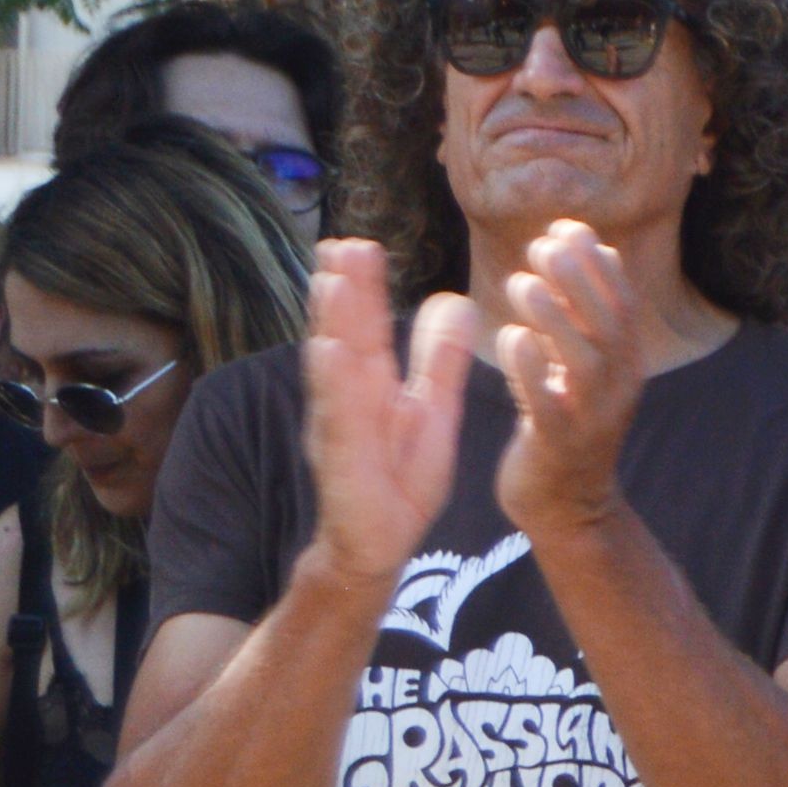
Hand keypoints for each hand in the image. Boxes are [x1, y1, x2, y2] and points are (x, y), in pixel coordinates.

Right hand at [295, 238, 476, 595]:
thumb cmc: (398, 474)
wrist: (378, 542)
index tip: (358, 244)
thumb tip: (457, 301)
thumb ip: (439, 360)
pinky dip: (334, 385)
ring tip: (332, 282)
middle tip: (341, 244)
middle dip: (342, 293)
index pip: (366, 327)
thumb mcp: (432, 410)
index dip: (363, 289)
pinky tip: (331, 353)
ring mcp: (339, 427)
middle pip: (344, 337)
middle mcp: (347, 398)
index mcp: (369, 384)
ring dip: (332, 326)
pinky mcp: (342, 460)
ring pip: (334, 370)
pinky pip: (339, 417)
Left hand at [487, 218, 661, 542]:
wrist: (568, 506)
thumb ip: (583, 313)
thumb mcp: (585, 366)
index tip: (564, 227)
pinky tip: (511, 338)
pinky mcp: (561, 446)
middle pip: (609, 323)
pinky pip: (551, 406)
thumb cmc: (566, 423)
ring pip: (586, 360)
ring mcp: (593, 418)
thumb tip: (586, 246)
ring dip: (556, 317)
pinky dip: (533, 369)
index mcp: (626, 364)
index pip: (623, 301)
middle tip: (541, 246)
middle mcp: (620, 387)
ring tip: (521, 283)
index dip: (597, 262)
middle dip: (579, 279)